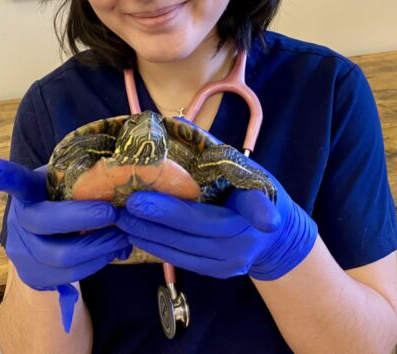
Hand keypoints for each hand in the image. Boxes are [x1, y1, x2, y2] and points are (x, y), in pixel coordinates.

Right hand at [0, 157, 130, 330]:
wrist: (43, 241)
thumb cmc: (61, 203)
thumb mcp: (64, 185)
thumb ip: (81, 182)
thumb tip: (121, 184)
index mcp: (28, 191)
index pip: (14, 181)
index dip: (0, 174)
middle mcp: (20, 220)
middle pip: (45, 222)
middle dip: (82, 217)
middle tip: (112, 212)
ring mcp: (23, 251)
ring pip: (61, 255)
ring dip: (99, 245)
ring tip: (122, 235)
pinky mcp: (34, 276)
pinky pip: (70, 275)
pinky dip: (96, 262)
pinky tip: (111, 251)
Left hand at [115, 161, 316, 280]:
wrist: (274, 239)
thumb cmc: (251, 192)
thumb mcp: (243, 168)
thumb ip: (212, 150)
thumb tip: (174, 122)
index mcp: (258, 204)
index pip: (260, 206)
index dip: (261, 213)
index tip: (266, 220)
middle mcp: (248, 236)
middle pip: (203, 226)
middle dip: (163, 215)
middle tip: (131, 202)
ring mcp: (233, 260)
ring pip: (186, 247)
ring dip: (151, 233)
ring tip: (122, 217)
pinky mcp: (218, 272)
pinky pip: (182, 260)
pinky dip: (156, 246)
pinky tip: (135, 233)